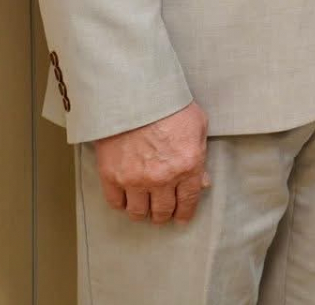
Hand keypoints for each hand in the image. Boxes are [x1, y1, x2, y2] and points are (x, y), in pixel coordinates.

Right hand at [93, 101, 209, 224]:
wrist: (134, 96)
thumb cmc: (170, 107)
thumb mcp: (198, 126)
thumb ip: (200, 156)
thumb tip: (202, 181)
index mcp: (188, 166)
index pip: (189, 201)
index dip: (185, 213)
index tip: (182, 219)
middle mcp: (162, 179)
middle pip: (162, 211)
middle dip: (164, 215)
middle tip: (162, 213)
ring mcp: (135, 180)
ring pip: (138, 212)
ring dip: (143, 213)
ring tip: (144, 209)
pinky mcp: (112, 176)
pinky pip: (116, 202)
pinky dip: (122, 204)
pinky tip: (126, 199)